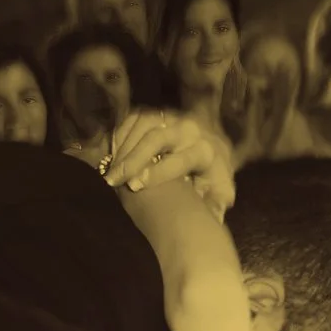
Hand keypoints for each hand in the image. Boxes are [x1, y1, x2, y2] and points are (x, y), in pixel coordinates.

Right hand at [103, 110, 236, 220]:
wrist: (216, 152)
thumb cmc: (213, 181)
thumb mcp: (219, 197)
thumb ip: (214, 208)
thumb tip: (208, 217)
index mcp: (205, 152)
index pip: (181, 159)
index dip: (157, 172)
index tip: (135, 186)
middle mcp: (191, 130)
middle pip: (158, 137)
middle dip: (134, 158)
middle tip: (114, 179)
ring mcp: (174, 118)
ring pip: (145, 124)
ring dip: (125, 146)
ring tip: (111, 168)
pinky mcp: (161, 113)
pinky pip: (137, 117)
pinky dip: (122, 133)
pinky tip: (112, 153)